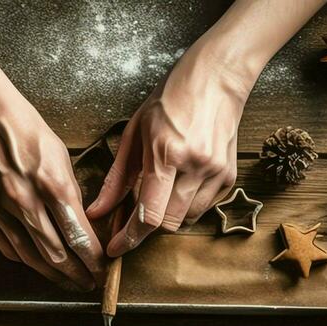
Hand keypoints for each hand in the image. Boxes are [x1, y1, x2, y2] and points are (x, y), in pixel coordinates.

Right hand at [0, 67, 102, 289]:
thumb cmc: (22, 125)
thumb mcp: (59, 153)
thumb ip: (68, 190)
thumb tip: (76, 218)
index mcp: (53, 184)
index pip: (79, 236)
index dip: (92, 260)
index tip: (101, 270)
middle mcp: (27, 202)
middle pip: (57, 254)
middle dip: (76, 274)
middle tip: (88, 284)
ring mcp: (2, 210)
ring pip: (31, 257)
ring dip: (52, 275)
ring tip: (66, 282)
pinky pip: (7, 247)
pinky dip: (25, 261)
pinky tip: (36, 265)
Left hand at [87, 49, 250, 256]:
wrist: (218, 75)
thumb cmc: (172, 97)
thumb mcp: (135, 133)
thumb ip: (116, 179)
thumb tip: (98, 212)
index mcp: (167, 153)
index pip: (148, 216)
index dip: (129, 239)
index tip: (116, 249)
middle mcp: (195, 166)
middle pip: (166, 224)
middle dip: (146, 228)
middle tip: (133, 218)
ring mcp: (215, 172)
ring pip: (184, 221)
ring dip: (166, 219)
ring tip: (158, 195)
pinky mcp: (228, 176)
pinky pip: (202, 210)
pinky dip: (185, 208)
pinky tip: (178, 187)